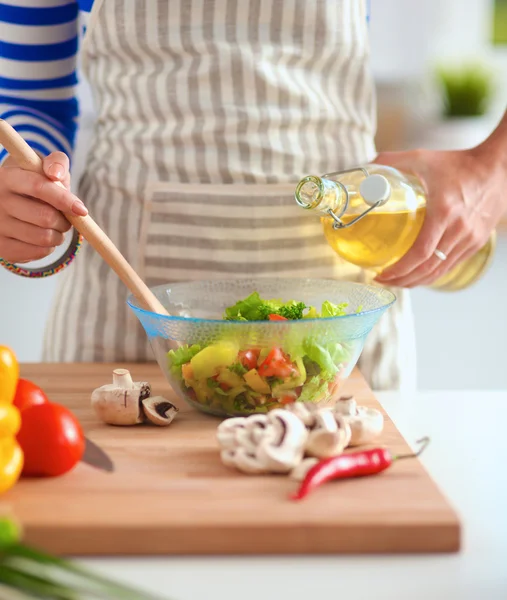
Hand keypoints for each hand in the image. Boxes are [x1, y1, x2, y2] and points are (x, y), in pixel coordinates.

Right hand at [0, 151, 86, 263]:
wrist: (10, 201)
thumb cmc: (35, 182)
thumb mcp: (45, 167)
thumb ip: (56, 163)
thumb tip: (55, 174)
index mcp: (7, 178)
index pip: (39, 187)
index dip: (64, 199)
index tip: (82, 210)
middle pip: (45, 217)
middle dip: (65, 221)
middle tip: (66, 219)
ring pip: (44, 238)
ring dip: (59, 236)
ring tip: (55, 228)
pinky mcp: (1, 247)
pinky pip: (37, 253)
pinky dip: (49, 247)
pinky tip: (43, 238)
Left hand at [373, 146, 505, 287]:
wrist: (497, 167)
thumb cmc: (459, 164)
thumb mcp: (422, 158)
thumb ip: (392, 161)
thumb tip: (368, 167)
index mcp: (444, 212)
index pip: (420, 253)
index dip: (399, 269)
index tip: (381, 274)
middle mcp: (459, 230)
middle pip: (428, 269)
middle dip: (403, 280)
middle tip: (383, 281)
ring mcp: (470, 238)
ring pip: (440, 271)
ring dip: (416, 281)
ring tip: (397, 281)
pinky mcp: (477, 242)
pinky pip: (451, 265)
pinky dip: (432, 274)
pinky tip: (418, 273)